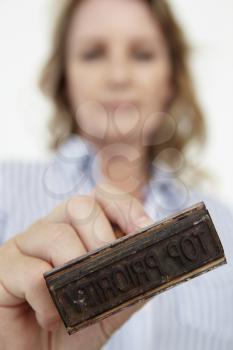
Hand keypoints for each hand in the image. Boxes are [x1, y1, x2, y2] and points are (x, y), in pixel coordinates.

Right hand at [0, 182, 152, 349]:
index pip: (102, 196)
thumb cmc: (72, 323)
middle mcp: (51, 228)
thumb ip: (133, 279)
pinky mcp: (4, 267)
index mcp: (78, 229)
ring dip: (75, 272)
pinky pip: (33, 273)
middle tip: (106, 270)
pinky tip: (50, 317)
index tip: (144, 228)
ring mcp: (26, 244)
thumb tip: (159, 260)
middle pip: (80, 205)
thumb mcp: (111, 301)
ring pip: (57, 235)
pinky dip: (49, 301)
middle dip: (102, 237)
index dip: (125, 206)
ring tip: (76, 302)